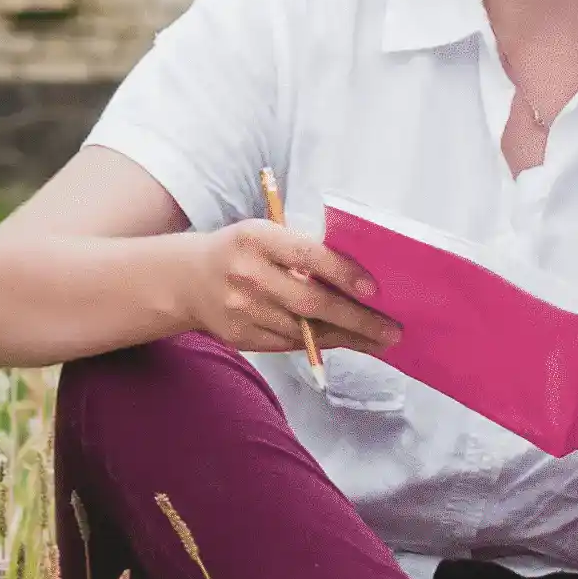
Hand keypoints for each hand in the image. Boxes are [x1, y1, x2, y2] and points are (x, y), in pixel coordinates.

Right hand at [174, 217, 399, 361]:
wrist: (186, 279)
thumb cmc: (240, 250)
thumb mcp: (265, 235)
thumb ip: (301, 251)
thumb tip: (357, 279)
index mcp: (256, 238)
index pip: (308, 256)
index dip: (343, 273)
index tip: (374, 290)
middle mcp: (247, 275)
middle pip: (311, 303)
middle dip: (357, 320)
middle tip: (391, 331)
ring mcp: (242, 310)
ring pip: (304, 330)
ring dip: (346, 337)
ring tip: (377, 340)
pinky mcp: (241, 336)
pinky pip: (289, 344)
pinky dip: (320, 343)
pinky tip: (344, 341)